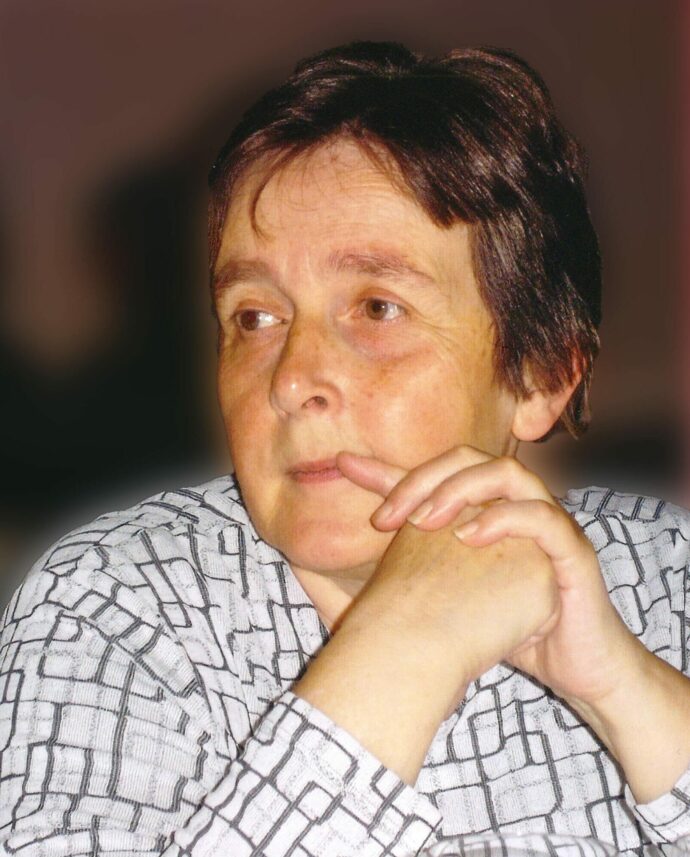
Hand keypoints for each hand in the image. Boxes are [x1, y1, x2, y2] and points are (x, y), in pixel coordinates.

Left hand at [336, 446, 643, 710]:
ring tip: (427, 520)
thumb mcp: (449, 597)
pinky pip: (544, 518)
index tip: (342, 466)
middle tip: (389, 515)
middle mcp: (515, 506)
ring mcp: (546, 523)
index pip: (433, 475)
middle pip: (468, 459)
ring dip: (463, 489)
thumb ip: (406, 576)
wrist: (574, 666)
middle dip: (424, 478)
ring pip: (509, 473)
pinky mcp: (572, 552)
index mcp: (485, 510)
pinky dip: (506, 520)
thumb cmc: (510, 627)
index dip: (387, 470)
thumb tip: (331, 578)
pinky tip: (470, 538)